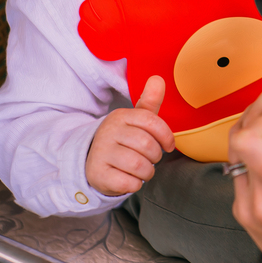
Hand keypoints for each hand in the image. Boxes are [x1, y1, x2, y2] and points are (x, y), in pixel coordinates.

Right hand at [84, 76, 174, 196]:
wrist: (93, 162)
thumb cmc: (124, 139)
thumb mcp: (136, 120)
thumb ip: (149, 101)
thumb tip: (158, 78)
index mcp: (120, 116)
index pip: (153, 122)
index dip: (167, 137)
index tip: (168, 146)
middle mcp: (108, 132)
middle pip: (148, 147)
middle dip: (155, 157)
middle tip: (149, 158)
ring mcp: (101, 153)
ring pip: (140, 166)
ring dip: (147, 172)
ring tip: (141, 169)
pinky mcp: (97, 174)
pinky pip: (129, 183)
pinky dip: (135, 184)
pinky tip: (128, 179)